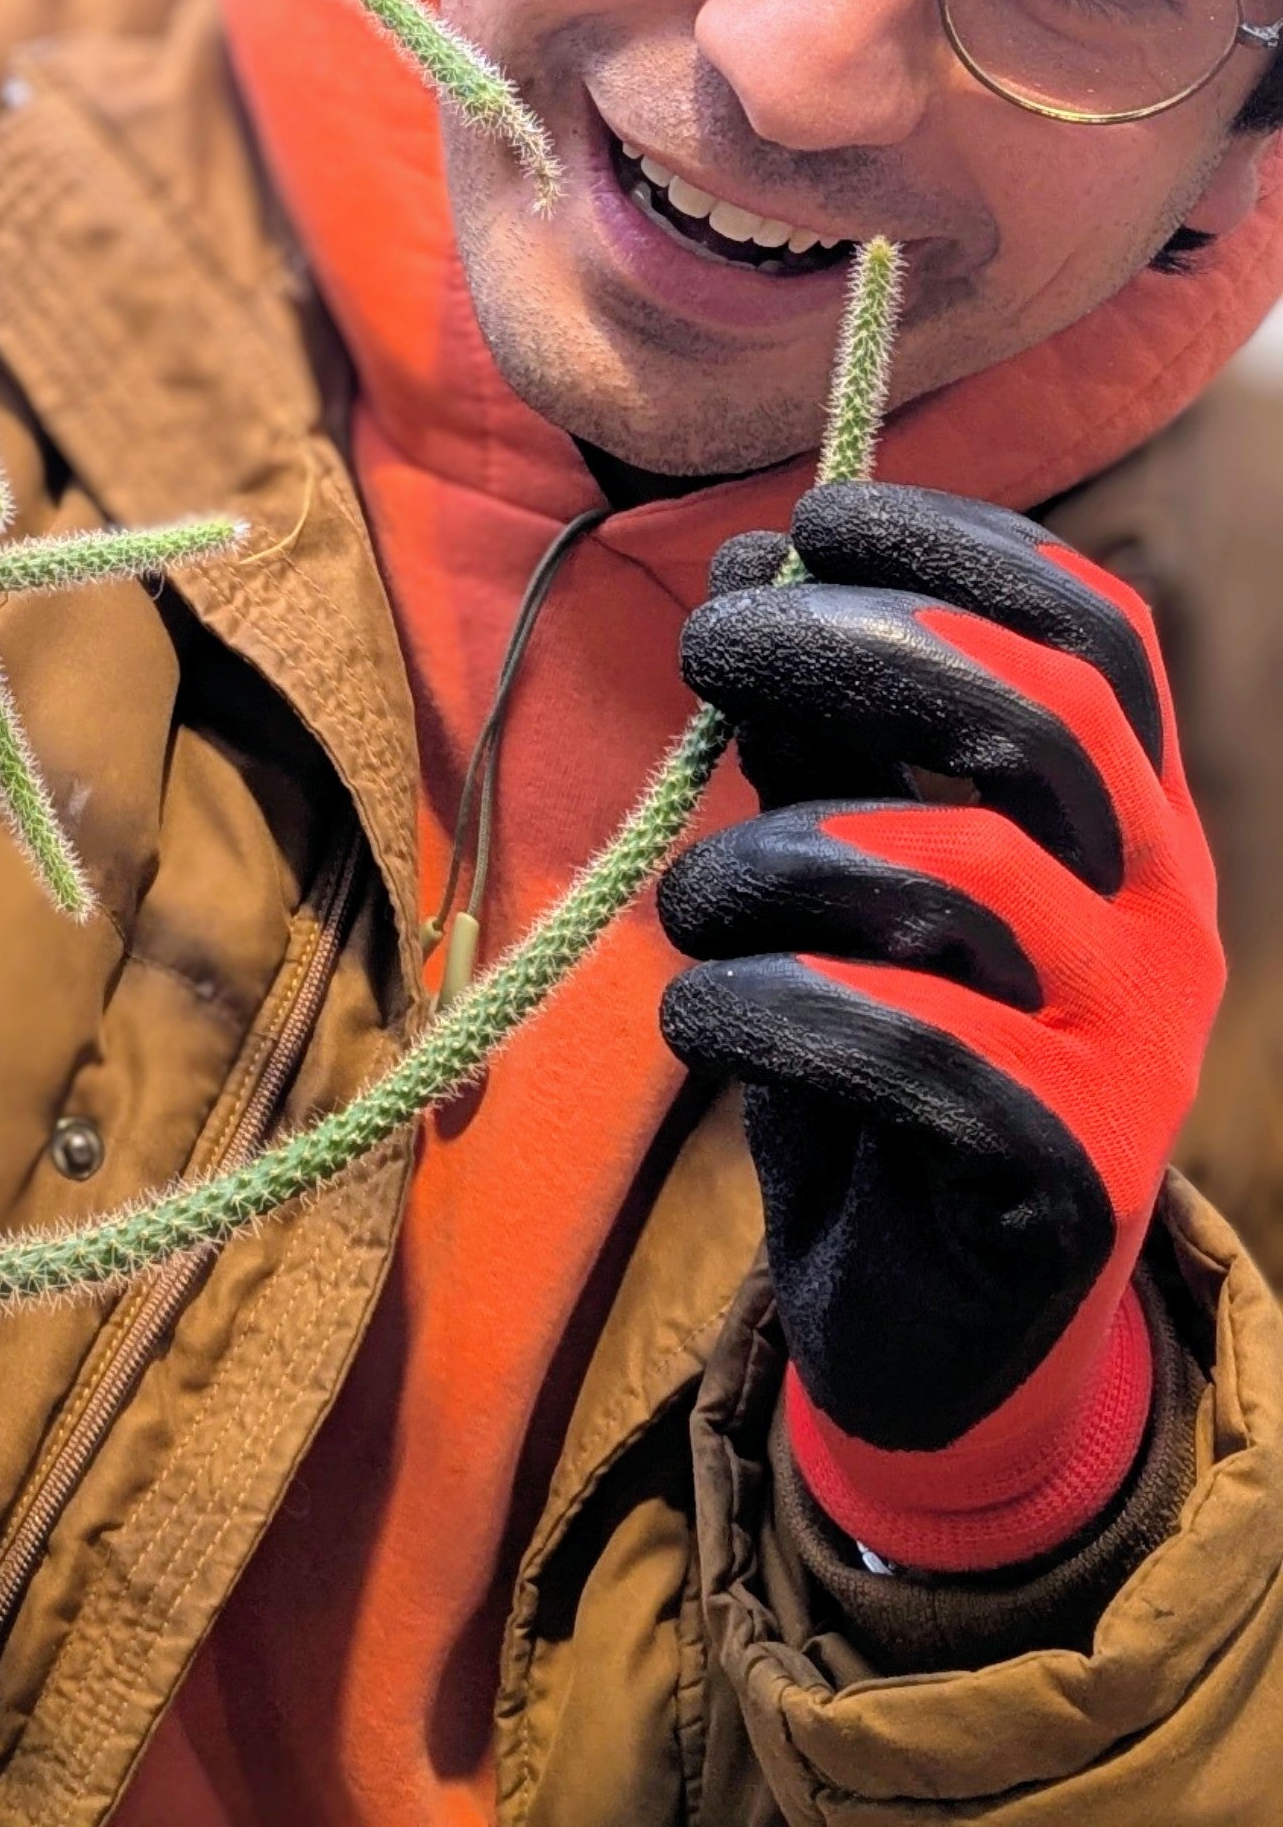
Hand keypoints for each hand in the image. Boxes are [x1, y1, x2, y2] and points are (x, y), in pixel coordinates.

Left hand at [659, 483, 1218, 1568]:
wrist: (934, 1333)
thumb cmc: (878, 1065)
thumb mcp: (840, 877)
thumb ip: (816, 740)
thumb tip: (751, 566)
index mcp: (1126, 821)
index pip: (1095, 633)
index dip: (958, 547)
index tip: (814, 520)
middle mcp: (1163, 915)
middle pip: (1036, 716)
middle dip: (851, 644)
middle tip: (710, 646)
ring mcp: (1134, 1045)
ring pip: (955, 873)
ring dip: (773, 857)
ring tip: (690, 909)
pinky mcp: (1068, 1171)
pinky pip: (906, 1044)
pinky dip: (763, 1006)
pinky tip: (697, 1012)